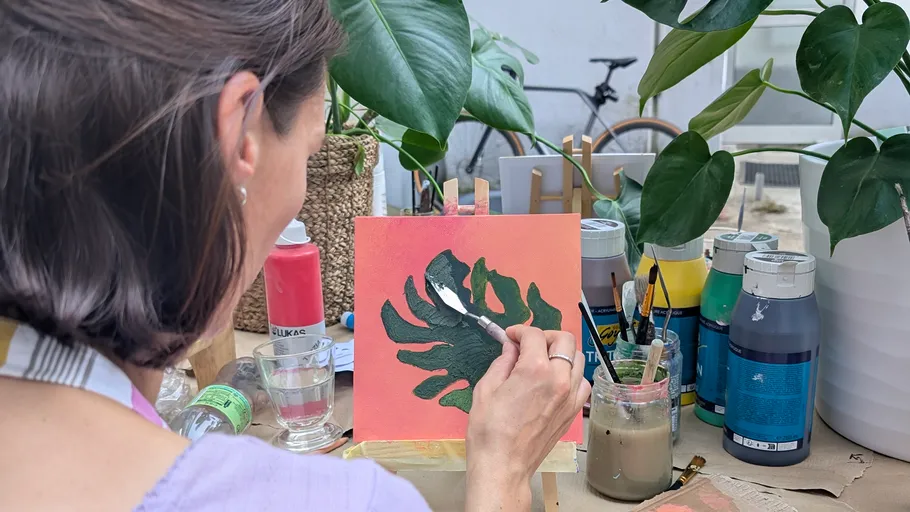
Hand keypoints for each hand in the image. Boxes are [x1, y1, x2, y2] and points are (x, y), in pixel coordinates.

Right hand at [464, 326, 590, 510]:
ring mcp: (570, 396)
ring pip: (577, 359)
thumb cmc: (489, 430)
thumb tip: (510, 347)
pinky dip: (571, 375)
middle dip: (545, 335)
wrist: (503, 465)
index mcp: (535, 369)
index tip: (509, 337)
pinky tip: (555, 381)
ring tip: (542, 361)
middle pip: (564, 339)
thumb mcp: (486, 388)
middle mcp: (559, 379)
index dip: (519, 331)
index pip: (534, 335)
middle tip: (528, 344)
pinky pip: (582, 382)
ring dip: (560, 353)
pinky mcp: (573, 411)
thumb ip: (502, 362)